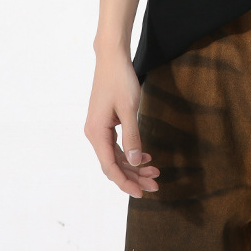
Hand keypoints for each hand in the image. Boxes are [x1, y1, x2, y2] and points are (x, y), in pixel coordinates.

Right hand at [84, 49, 160, 197]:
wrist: (112, 57)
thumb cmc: (120, 79)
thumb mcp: (129, 108)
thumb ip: (132, 136)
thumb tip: (134, 162)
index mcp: (96, 133)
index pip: (110, 167)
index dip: (126, 182)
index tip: (142, 192)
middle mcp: (94, 134)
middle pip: (113, 165)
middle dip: (134, 176)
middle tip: (155, 184)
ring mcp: (99, 129)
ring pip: (116, 156)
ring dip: (133, 166)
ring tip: (154, 172)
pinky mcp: (105, 123)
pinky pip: (116, 146)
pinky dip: (130, 153)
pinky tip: (145, 156)